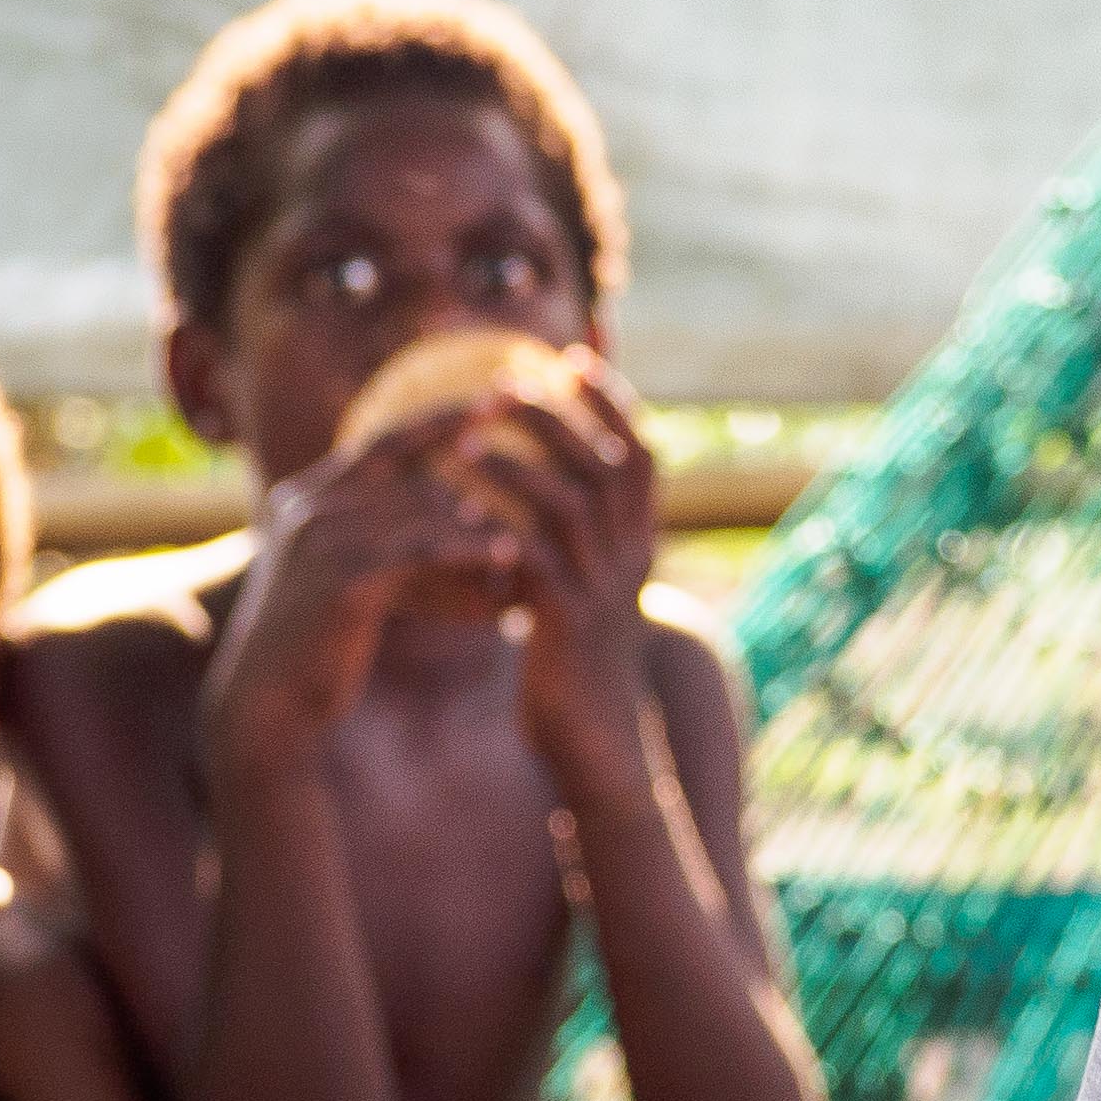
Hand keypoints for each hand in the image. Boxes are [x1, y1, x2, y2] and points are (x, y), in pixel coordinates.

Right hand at [204, 416, 531, 769]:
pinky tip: (509, 560)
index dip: (442, 418)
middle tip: (539, 458)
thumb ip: (396, 547)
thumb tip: (473, 522)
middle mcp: (311, 506)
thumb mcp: (356, 583)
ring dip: (481, 526)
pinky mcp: (342, 576)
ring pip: (424, 509)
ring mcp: (322, 538)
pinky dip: (470, 550)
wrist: (267, 704)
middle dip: (476, 470)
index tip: (498, 395)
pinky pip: (423, 550)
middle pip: (413, 474)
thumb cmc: (320, 647)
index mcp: (310, 499)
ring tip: (529, 542)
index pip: (385, 441)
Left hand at [487, 359, 661, 774]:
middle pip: (606, 462)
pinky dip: (499, 521)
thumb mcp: (583, 593)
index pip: (641, 454)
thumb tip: (537, 492)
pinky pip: (535, 556)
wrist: (592, 744)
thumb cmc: (575, 668)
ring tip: (470, 430)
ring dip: (520, 458)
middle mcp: (630, 558)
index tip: (575, 355)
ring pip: (570, 501)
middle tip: (504, 382)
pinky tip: (459, 503)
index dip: (614, 400)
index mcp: (638, 545)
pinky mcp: (565, 620)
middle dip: (558, 414)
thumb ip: (571, 543)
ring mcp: (602, 588)